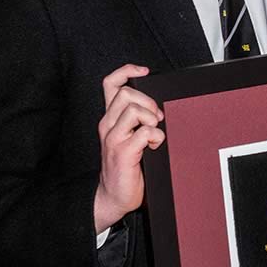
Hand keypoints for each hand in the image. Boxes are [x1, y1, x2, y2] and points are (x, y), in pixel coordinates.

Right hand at [93, 64, 163, 233]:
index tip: (144, 71)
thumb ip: (139, 121)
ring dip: (151, 118)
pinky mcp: (122, 152)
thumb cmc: (125, 167)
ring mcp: (113, 138)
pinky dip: (156, 137)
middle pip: (126, 93)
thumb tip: (159, 107)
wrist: (113, 196)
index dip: (127, 71)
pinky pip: (144, 133)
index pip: (111, 84)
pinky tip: (153, 146)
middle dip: (148, 101)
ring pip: (133, 109)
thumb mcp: (130, 138)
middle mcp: (108, 125)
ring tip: (154, 133)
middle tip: (156, 118)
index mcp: (110, 119)